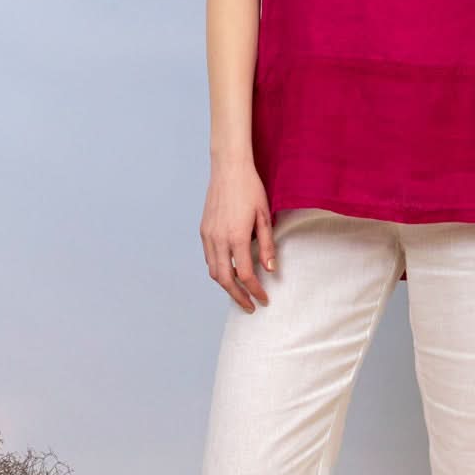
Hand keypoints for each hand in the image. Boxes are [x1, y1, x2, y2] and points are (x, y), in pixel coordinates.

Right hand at [200, 161, 276, 311]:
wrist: (228, 168)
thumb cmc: (250, 189)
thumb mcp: (264, 216)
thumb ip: (267, 245)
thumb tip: (271, 269)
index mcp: (236, 237)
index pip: (245, 275)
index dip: (255, 291)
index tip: (264, 299)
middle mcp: (218, 239)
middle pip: (225, 280)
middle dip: (238, 296)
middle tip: (250, 306)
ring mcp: (208, 235)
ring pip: (214, 271)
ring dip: (226, 286)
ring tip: (240, 293)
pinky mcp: (204, 230)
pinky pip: (209, 258)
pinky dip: (218, 270)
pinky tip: (229, 272)